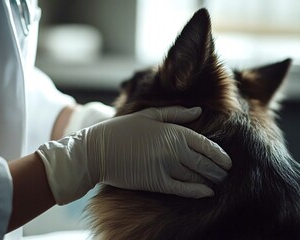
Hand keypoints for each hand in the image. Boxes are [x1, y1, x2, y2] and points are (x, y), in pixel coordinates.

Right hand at [37, 106, 230, 204]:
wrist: (98, 150)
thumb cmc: (122, 129)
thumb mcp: (148, 114)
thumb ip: (175, 113)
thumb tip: (198, 111)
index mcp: (173, 131)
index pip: (206, 145)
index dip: (220, 155)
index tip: (228, 161)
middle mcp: (173, 149)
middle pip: (205, 162)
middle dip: (219, 170)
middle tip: (225, 174)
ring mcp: (165, 167)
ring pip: (196, 176)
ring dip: (211, 180)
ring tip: (218, 182)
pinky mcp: (156, 182)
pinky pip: (182, 189)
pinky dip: (197, 192)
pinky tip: (207, 193)